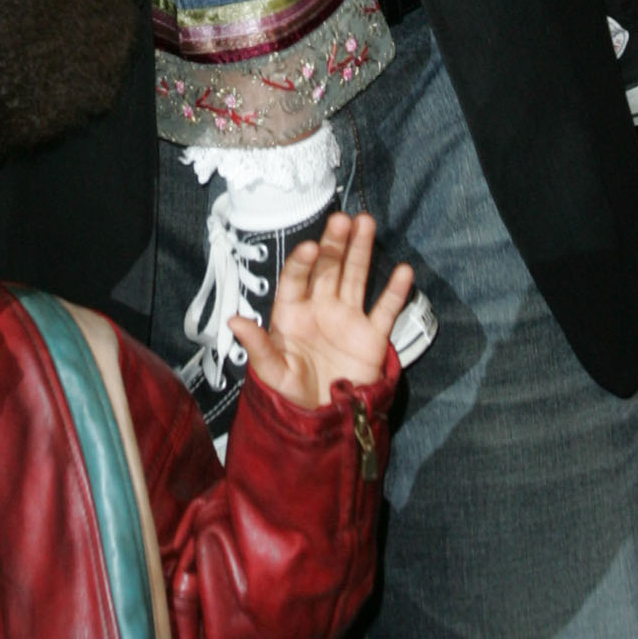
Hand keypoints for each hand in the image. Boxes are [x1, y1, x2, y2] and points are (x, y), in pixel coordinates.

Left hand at [232, 211, 410, 408]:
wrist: (325, 419)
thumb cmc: (292, 393)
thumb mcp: (273, 372)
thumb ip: (258, 346)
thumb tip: (234, 320)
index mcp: (292, 313)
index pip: (295, 279)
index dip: (302, 262)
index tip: (310, 247)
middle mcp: (320, 308)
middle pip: (328, 268)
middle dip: (334, 243)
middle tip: (342, 219)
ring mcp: (348, 318)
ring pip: (355, 277)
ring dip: (361, 250)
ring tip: (366, 223)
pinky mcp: (372, 335)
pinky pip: (385, 310)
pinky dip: (395, 292)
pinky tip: (404, 271)